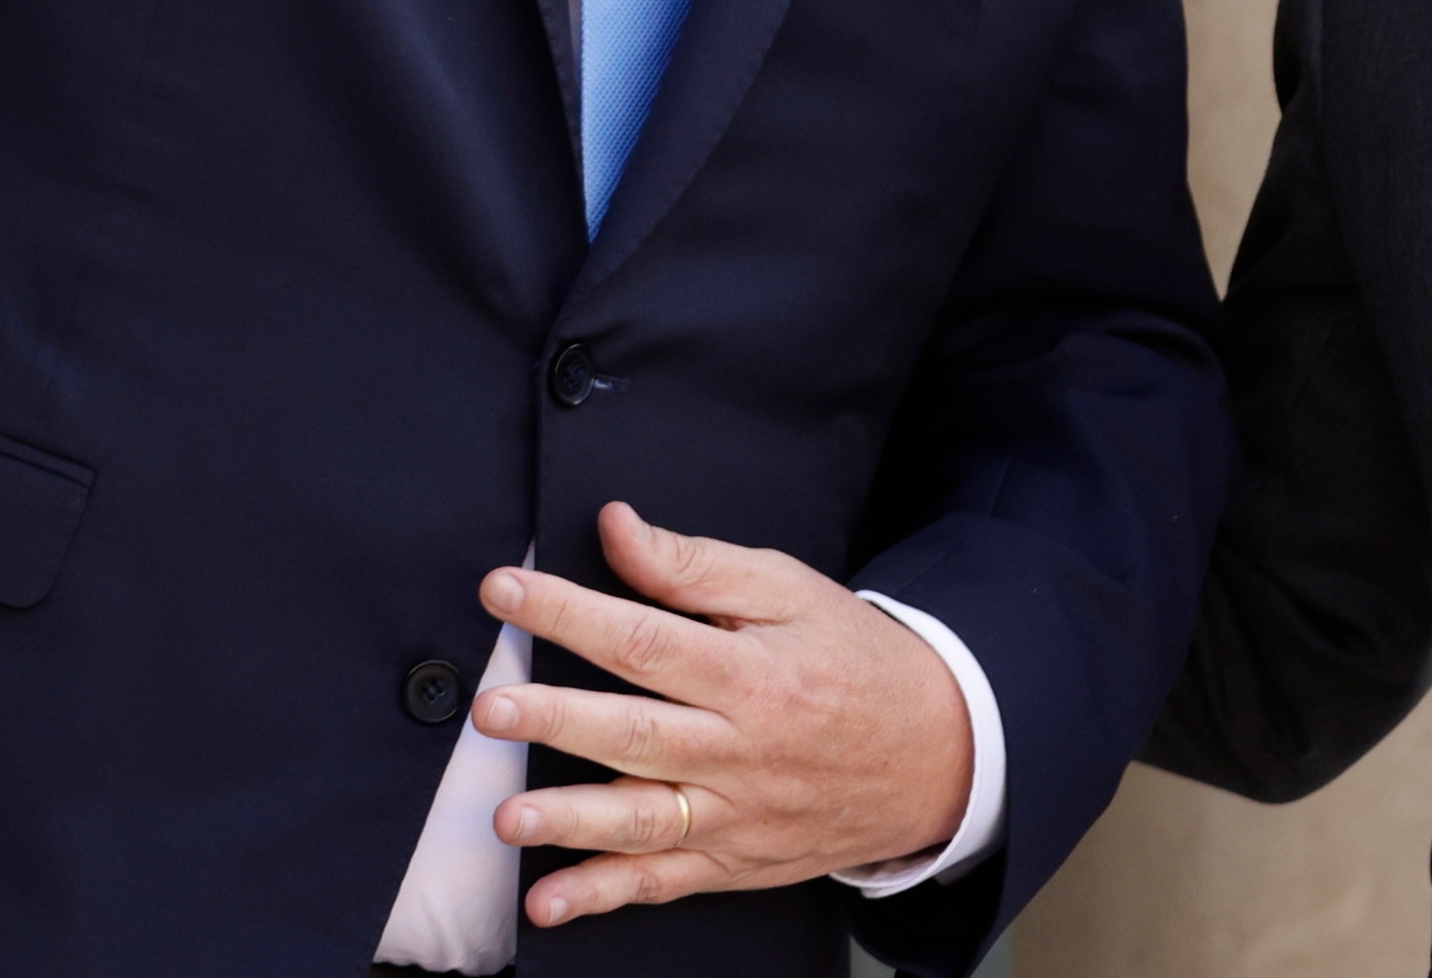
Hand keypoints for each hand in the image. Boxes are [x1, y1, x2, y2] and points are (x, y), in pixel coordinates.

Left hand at [475, 500, 974, 928]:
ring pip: (645, 820)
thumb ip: (696, 565)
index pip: (646, 639)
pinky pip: (664, 883)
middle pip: (638, 734)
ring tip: (509, 818)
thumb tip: (616, 529)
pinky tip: (548, 903)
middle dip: (558, 721)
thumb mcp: (790, 591)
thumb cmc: (854, 660)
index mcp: (752, 673)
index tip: (503, 589)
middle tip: (493, 709)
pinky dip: (605, 897)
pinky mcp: (735, 862)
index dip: (569, 611)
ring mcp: (737, 815)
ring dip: (573, 822)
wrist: (938, 752)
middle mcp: (740, 750)